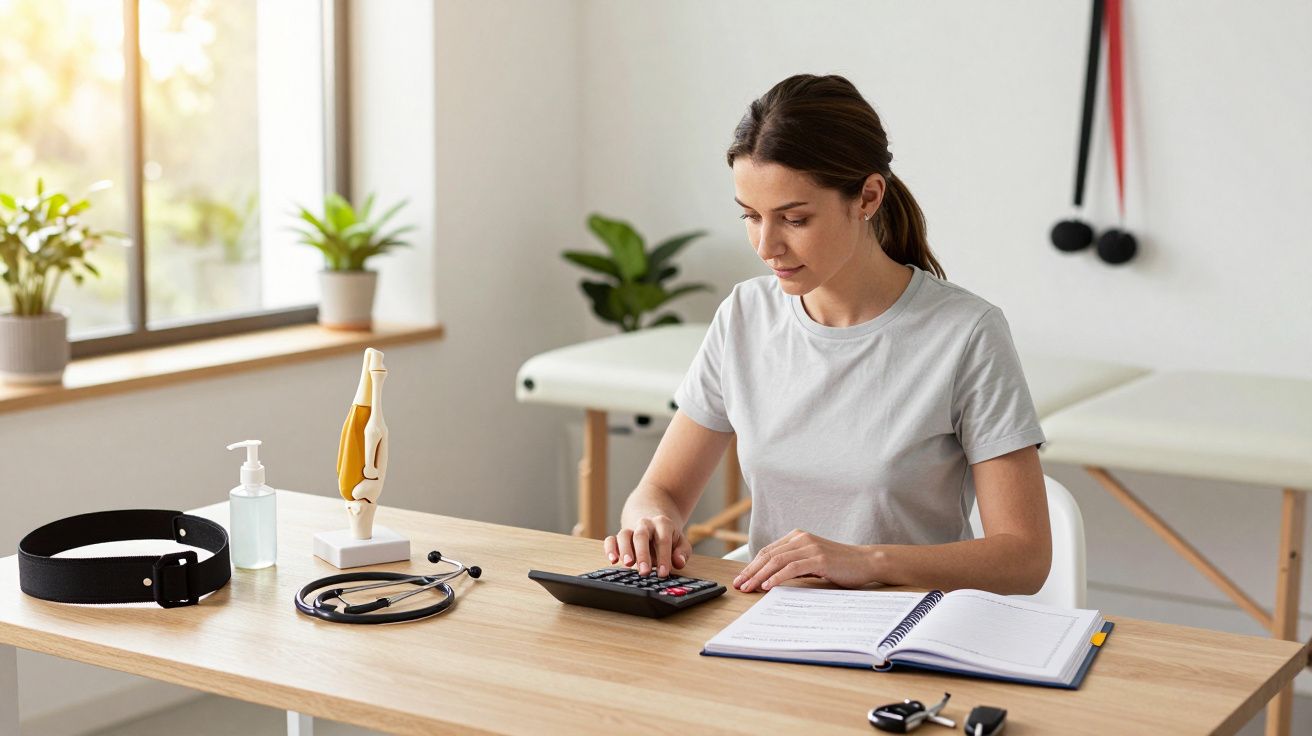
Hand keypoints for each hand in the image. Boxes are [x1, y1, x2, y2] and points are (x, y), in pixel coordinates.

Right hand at [603, 515, 691, 577]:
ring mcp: (630, 529)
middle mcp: (645, 524)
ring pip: (624, 535)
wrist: (653, 520)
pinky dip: (610, 549)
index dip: (663, 557)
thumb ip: (682, 552)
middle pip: (641, 535)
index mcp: (662, 524)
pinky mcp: (619, 537)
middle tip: (644, 572)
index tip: (663, 573)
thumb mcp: (680, 542)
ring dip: (625, 550)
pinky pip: (611, 539)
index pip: (663, 540)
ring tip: (628, 565)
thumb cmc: (668, 537)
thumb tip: (679, 562)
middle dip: (642, 554)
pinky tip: (613, 561)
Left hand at [733, 529, 875, 591]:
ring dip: (759, 575)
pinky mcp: (819, 558)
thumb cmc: (840, 565)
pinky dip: (777, 577)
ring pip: (776, 560)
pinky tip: (768, 586)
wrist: (866, 562)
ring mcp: (810, 547)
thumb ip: (794, 565)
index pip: (768, 551)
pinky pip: (792, 567)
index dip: (752, 565)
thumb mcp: (812, 562)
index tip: (741, 579)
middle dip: (751, 571)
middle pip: (768, 555)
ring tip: (749, 587)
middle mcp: (801, 539)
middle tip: (739, 585)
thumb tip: (771, 578)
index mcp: (798, 537)